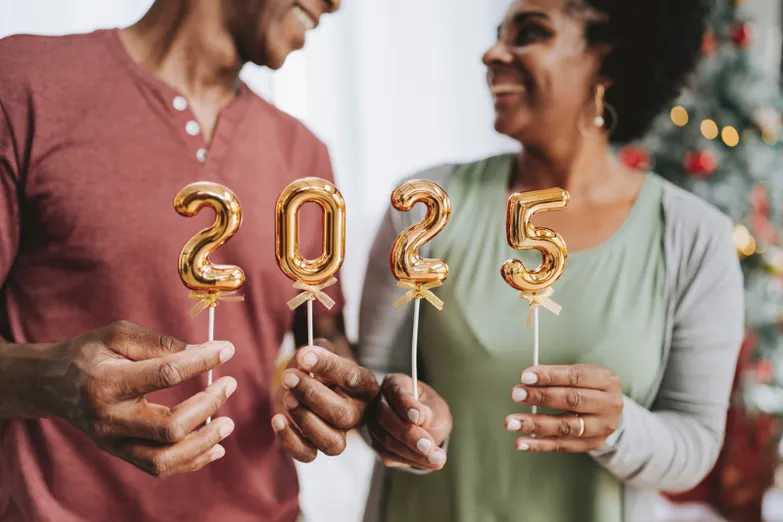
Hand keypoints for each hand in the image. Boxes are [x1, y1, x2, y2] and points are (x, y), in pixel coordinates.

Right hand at [52, 320, 236, 477]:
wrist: (52, 383)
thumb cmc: (90, 352)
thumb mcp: (118, 334)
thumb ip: (160, 342)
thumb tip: (203, 352)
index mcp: (106, 382)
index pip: (165, 374)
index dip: (201, 362)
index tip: (227, 349)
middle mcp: (108, 419)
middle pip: (169, 426)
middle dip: (208, 405)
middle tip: (229, 384)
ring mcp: (112, 442)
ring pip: (165, 458)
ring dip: (204, 442)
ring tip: (228, 423)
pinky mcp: (119, 452)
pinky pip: (159, 468)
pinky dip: (192, 461)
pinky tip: (215, 446)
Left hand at [271, 339, 379, 461]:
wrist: (298, 386)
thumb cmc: (313, 368)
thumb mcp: (315, 354)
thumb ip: (312, 353)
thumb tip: (305, 358)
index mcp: (364, 387)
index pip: (353, 379)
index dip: (329, 367)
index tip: (304, 356)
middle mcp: (356, 414)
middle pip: (344, 415)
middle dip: (312, 395)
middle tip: (289, 377)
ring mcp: (338, 434)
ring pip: (332, 442)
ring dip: (305, 419)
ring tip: (287, 398)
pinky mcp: (315, 447)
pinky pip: (307, 455)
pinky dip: (290, 439)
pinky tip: (277, 419)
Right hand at [366, 374, 451, 470]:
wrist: (427, 428)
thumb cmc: (431, 410)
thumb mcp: (436, 406)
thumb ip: (429, 411)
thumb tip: (421, 419)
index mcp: (395, 384)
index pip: (396, 392)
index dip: (407, 405)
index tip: (420, 418)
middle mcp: (379, 402)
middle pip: (386, 418)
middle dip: (410, 435)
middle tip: (429, 446)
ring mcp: (374, 424)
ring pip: (387, 441)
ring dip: (413, 453)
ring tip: (437, 458)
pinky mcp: (377, 444)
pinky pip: (390, 455)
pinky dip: (411, 460)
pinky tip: (429, 461)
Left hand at [506, 364, 622, 452]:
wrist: (609, 411)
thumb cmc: (588, 387)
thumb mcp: (581, 375)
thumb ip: (556, 376)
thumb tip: (526, 380)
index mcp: (605, 380)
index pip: (574, 376)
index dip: (549, 376)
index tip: (525, 376)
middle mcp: (608, 404)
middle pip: (571, 400)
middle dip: (540, 397)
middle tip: (516, 394)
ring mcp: (602, 427)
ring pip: (566, 426)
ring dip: (535, 424)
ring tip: (512, 422)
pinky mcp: (593, 444)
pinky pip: (563, 445)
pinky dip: (540, 444)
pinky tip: (521, 442)